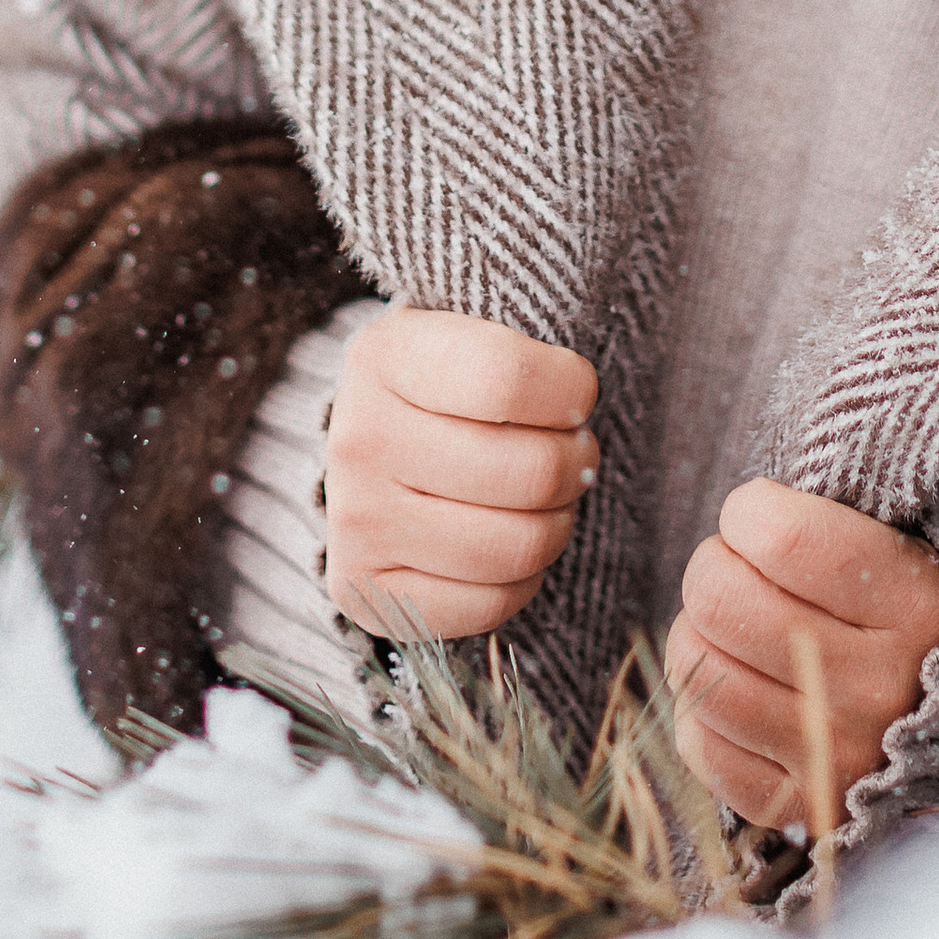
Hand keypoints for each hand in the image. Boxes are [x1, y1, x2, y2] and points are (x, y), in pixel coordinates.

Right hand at [323, 307, 598, 637]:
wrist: (367, 443)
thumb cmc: (445, 383)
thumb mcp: (470, 332)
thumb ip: (526, 355)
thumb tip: (580, 410)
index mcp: (387, 355)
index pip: (509, 378)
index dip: (571, 390)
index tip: (577, 394)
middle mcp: (362, 439)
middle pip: (530, 472)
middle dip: (577, 463)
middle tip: (573, 452)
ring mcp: (359, 523)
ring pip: (518, 547)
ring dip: (557, 523)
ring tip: (547, 499)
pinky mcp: (365, 592)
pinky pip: (489, 606)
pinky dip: (522, 581)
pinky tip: (511, 542)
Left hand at [663, 479, 938, 834]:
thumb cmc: (904, 611)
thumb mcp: (898, 549)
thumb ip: (824, 524)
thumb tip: (741, 513)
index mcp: (913, 605)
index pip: (785, 539)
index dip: (748, 512)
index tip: (757, 514)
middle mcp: (880, 686)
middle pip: (724, 601)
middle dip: (711, 568)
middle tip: (734, 569)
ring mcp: (839, 754)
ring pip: (702, 672)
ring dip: (697, 637)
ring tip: (730, 629)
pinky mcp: (799, 805)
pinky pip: (701, 747)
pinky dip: (700, 709)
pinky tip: (733, 687)